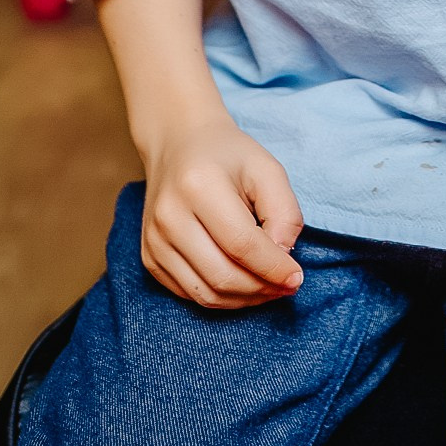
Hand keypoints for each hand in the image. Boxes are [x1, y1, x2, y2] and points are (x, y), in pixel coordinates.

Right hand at [140, 112, 304, 308]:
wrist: (178, 144)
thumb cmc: (228, 156)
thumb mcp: (266, 169)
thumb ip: (284, 212)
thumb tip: (283, 258)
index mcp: (198, 185)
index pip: (241, 244)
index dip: (273, 268)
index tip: (296, 280)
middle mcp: (169, 216)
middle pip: (222, 275)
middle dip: (261, 289)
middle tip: (286, 286)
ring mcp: (155, 240)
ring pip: (206, 294)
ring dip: (244, 300)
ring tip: (268, 288)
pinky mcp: (149, 257)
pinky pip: (191, 295)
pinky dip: (222, 298)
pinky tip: (243, 284)